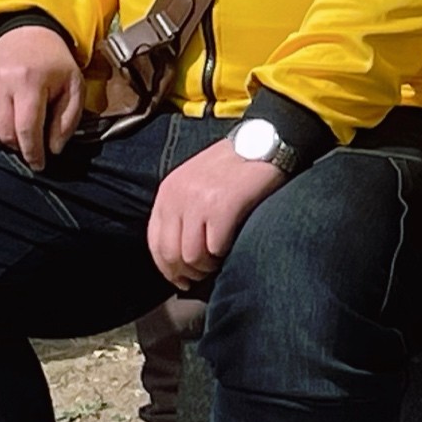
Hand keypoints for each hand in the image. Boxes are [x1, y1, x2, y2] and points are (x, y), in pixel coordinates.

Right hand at [0, 28, 83, 168]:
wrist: (28, 33)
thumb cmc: (52, 65)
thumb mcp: (73, 88)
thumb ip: (67, 121)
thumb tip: (52, 149)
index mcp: (28, 79)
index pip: (26, 130)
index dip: (33, 153)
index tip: (39, 164)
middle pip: (5, 134)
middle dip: (19, 146)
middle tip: (28, 141)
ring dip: (1, 138)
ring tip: (13, 127)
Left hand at [149, 141, 283, 288]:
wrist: (265, 142)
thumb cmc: (235, 166)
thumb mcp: (196, 182)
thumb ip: (182, 211)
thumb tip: (179, 256)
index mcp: (168, 191)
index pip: (155, 242)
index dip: (167, 268)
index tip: (181, 279)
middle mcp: (178, 196)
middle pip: (171, 254)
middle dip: (187, 272)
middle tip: (204, 276)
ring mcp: (199, 201)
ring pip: (192, 257)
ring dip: (208, 266)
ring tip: (220, 260)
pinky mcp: (222, 207)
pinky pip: (216, 248)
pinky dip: (224, 255)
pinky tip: (232, 247)